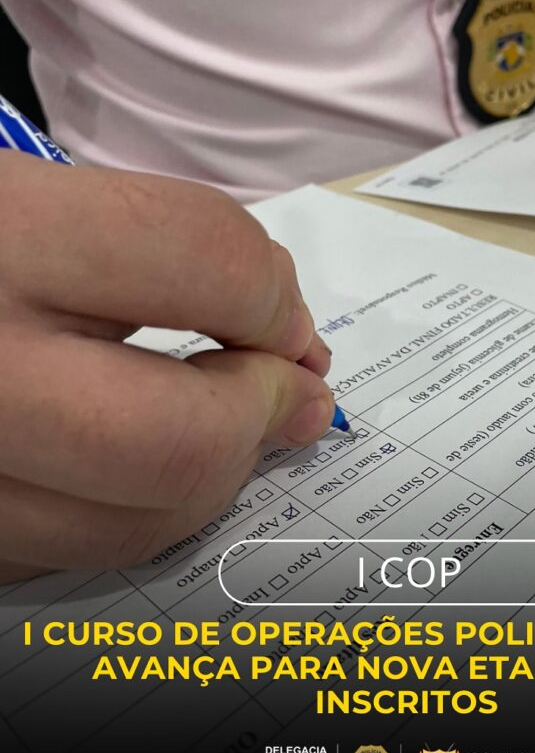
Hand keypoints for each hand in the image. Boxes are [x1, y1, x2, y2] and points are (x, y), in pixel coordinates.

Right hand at [0, 152, 334, 581]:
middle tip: (287, 391)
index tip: (286, 318)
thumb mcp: (25, 197)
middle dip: (258, 417)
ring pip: (127, 527)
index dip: (273, 295)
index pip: (204, 261)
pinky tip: (126, 459)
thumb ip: (168, 249)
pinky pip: (66, 554)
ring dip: (208, 476)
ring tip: (220, 419)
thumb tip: (291, 338)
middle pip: (176, 444)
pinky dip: (127, 511)